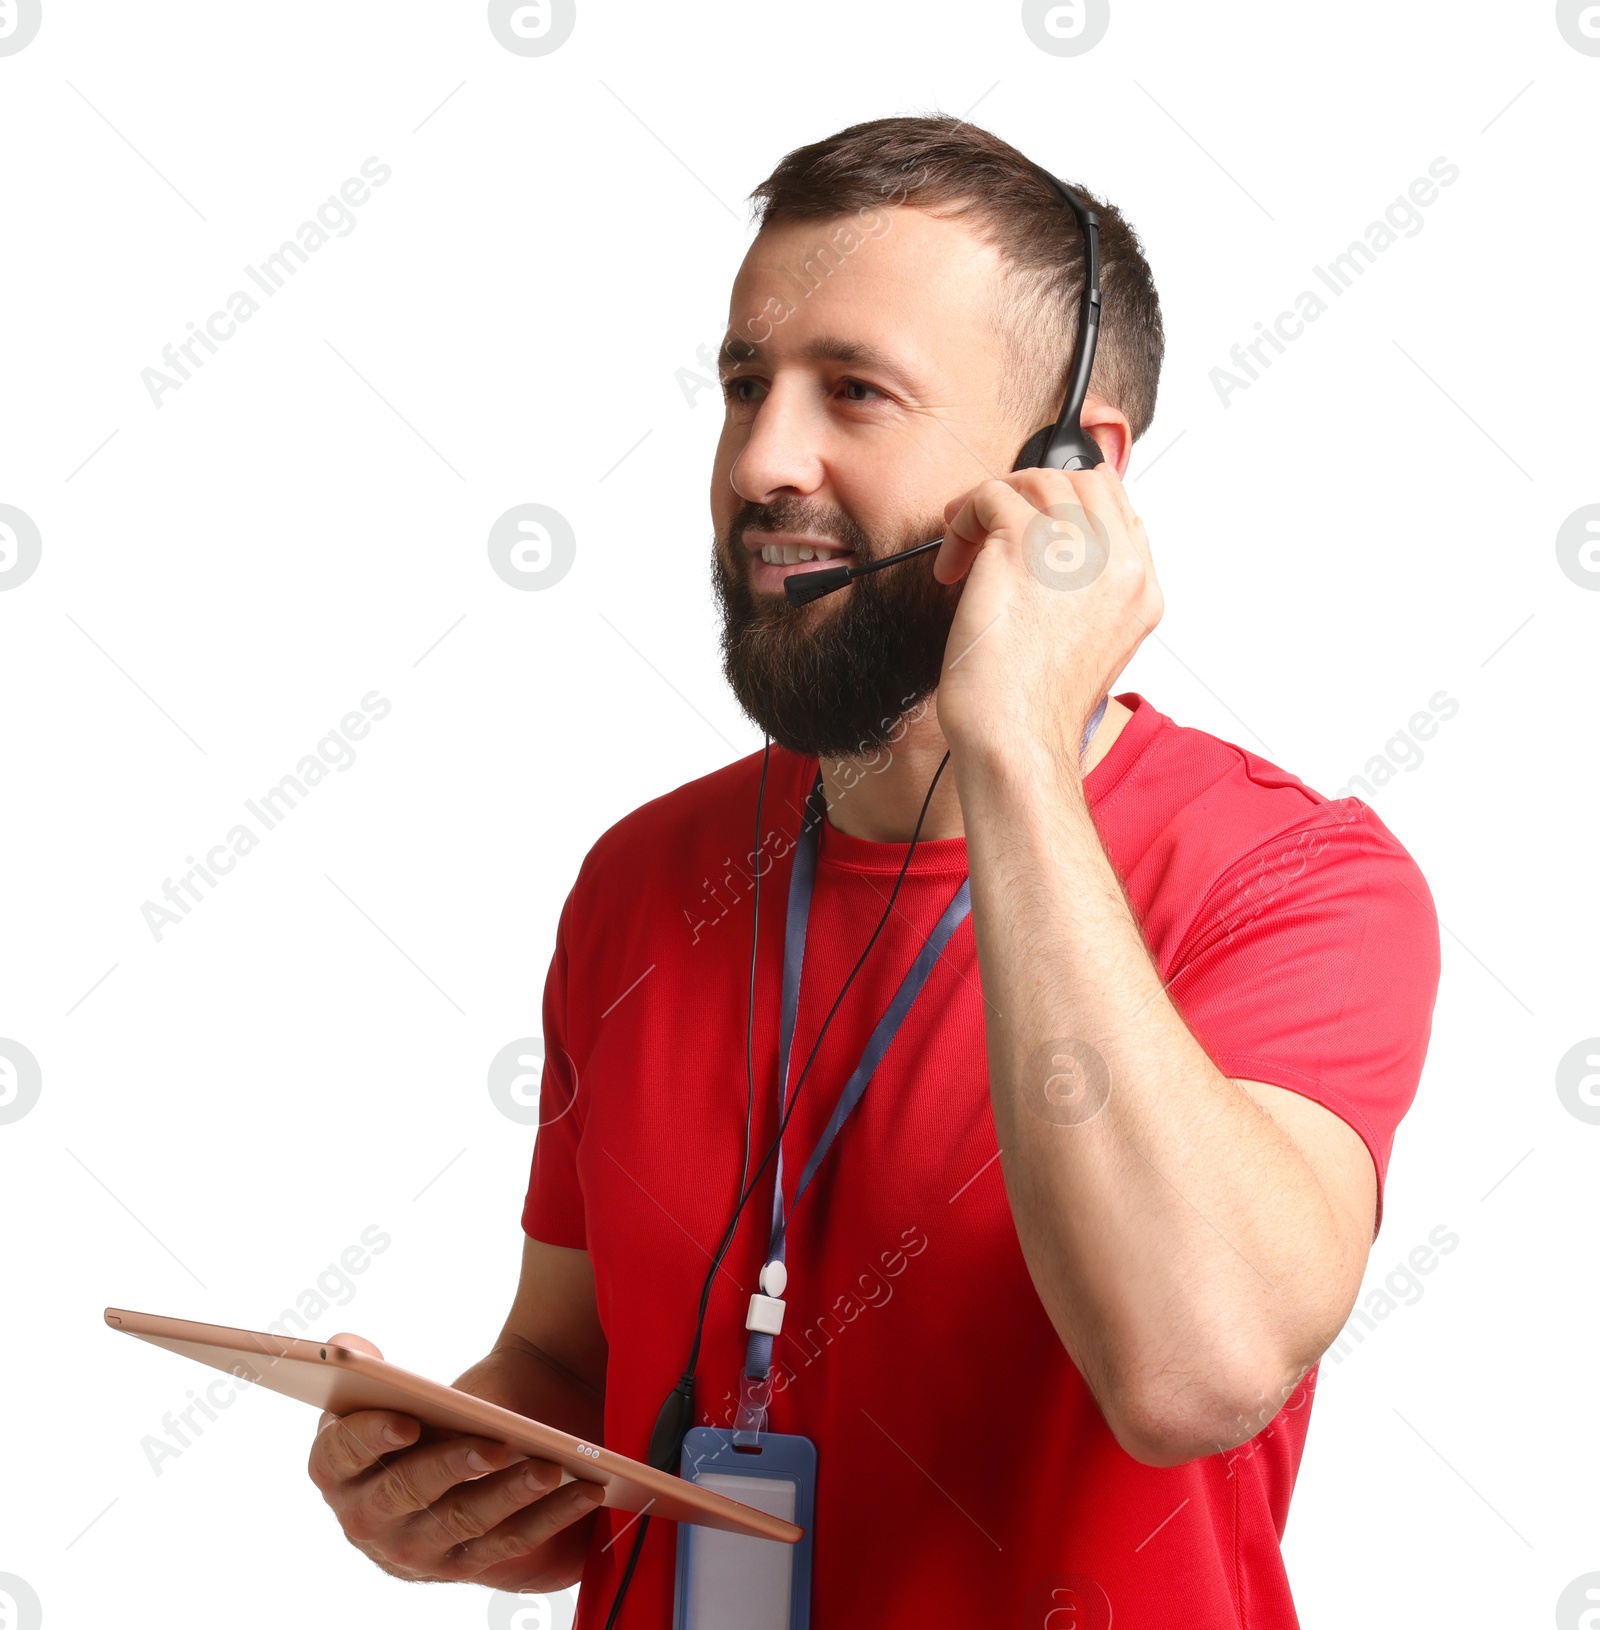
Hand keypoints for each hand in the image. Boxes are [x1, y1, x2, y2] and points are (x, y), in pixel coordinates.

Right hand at [307, 1332, 603, 1591]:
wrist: (459, 1450)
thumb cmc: (421, 1412)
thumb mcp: (388, 1391)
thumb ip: (366, 1370)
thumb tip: (347, 1344)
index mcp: (338, 1469)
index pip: (337, 1456)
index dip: (368, 1438)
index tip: (408, 1420)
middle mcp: (367, 1517)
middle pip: (404, 1493)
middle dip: (451, 1466)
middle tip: (496, 1444)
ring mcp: (413, 1548)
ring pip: (462, 1522)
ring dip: (509, 1494)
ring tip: (550, 1466)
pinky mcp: (461, 1566)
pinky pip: (508, 1544)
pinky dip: (549, 1517)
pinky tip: (583, 1490)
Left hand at [932, 465, 1161, 775]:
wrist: (1016, 735)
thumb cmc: (1036, 708)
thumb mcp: (1090, 649)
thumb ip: (1087, 596)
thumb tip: (1049, 561)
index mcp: (1141, 591)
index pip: (1120, 510)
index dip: (1072, 503)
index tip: (1035, 516)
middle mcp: (1119, 564)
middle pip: (1083, 482)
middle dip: (1032, 493)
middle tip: (994, 523)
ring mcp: (1076, 548)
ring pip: (1036, 480)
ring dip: (993, 503)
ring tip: (965, 540)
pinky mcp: (1024, 543)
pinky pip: (989, 496)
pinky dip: (962, 520)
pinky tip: (952, 562)